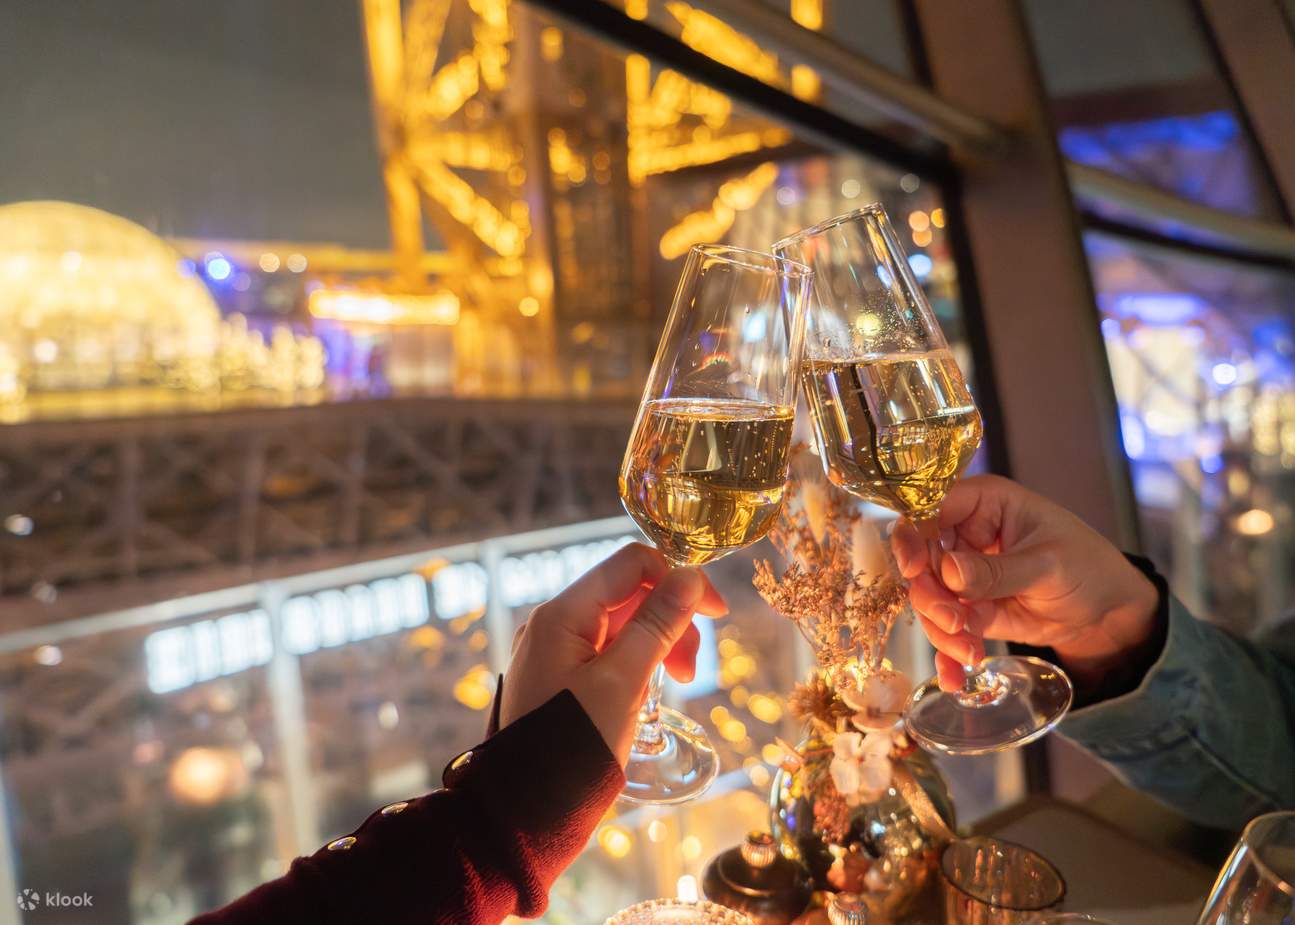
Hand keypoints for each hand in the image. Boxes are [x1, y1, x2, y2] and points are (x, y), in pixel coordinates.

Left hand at [500, 543, 727, 764]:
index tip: (715, 611)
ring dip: (658, 644)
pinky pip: (607, 653)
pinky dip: (636, 665)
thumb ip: (657, 625)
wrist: (525, 812)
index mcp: (562, 614)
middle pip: (629, 594)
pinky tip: (647, 695)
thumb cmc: (571, 745)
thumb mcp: (623, 682)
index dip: (678, 577)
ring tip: (676, 683)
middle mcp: (554, 624)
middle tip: (689, 669)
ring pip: (622, 625)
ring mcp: (555, 651)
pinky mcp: (561, 678)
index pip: (631, 564)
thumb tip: (690, 577)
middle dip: (669, 620)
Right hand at [890, 475, 1158, 691]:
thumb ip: (996, 570)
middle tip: (953, 621)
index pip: (929, 509)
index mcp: (982, 504)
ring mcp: (961, 574)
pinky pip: (944, 628)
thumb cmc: (1087, 566)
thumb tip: (947, 571)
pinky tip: (953, 679)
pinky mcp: (967, 608)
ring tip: (970, 652)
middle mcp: (963, 535)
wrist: (1106, 610)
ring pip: (928, 598)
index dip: (914, 536)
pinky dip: (946, 654)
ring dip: (941, 629)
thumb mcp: (1047, 565)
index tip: (915, 569)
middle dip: (930, 595)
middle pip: (921, 559)